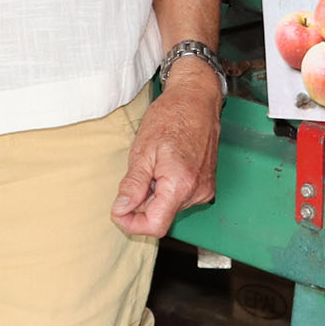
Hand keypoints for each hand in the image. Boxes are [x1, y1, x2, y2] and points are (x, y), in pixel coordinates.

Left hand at [111, 72, 220, 236]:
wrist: (196, 99)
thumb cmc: (171, 117)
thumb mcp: (142, 150)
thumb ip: (133, 185)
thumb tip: (122, 209)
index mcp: (181, 185)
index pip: (155, 226)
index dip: (132, 223)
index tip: (118, 210)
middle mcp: (197, 192)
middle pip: (161, 217)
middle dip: (141, 205)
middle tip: (135, 177)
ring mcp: (204, 189)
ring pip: (169, 208)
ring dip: (154, 195)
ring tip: (153, 166)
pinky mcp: (206, 185)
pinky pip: (180, 198)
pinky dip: (166, 189)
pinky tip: (165, 167)